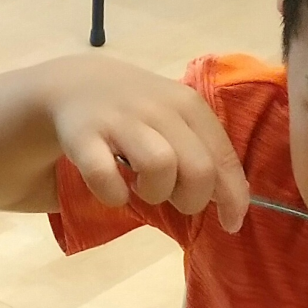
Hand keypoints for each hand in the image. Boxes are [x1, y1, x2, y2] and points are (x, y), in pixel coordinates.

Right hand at [42, 55, 249, 228]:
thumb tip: (231, 201)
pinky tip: (113, 191)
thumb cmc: (136, 112)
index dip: (232, 198)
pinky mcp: (83, 136)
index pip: (224, 158)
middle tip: (175, 199)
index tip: (230, 223)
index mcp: (188, 105)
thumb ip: (203, 150)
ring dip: (155, 192)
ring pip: (159, 166)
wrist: (75, 84)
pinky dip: (113, 194)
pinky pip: (105, 177)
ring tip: (142, 188)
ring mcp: (120, 120)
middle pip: (199, 168)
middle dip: (192, 199)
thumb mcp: (175, 118)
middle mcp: (158, 109)